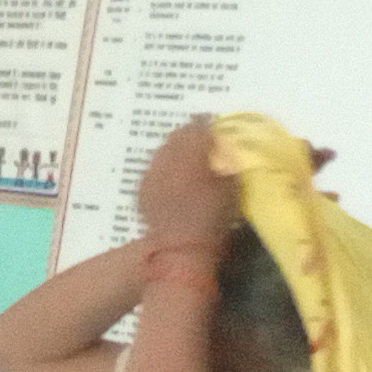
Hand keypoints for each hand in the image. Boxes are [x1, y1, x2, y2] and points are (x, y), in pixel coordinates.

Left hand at [136, 117, 237, 248]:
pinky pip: (152, 169)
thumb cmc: (213, 218)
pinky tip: (170, 176)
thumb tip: (222, 145)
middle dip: (188, 135)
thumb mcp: (230, 185)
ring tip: (184, 158)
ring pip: (161, 151)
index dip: (206, 123)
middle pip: (176, 136)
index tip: (213, 124)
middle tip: (199, 140)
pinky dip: (162, 168)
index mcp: (191, 155)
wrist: (181, 248)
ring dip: (173, 150)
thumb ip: (226, 159)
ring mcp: (151, 175)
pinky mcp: (141, 190)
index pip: (197, 127)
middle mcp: (167, 160)